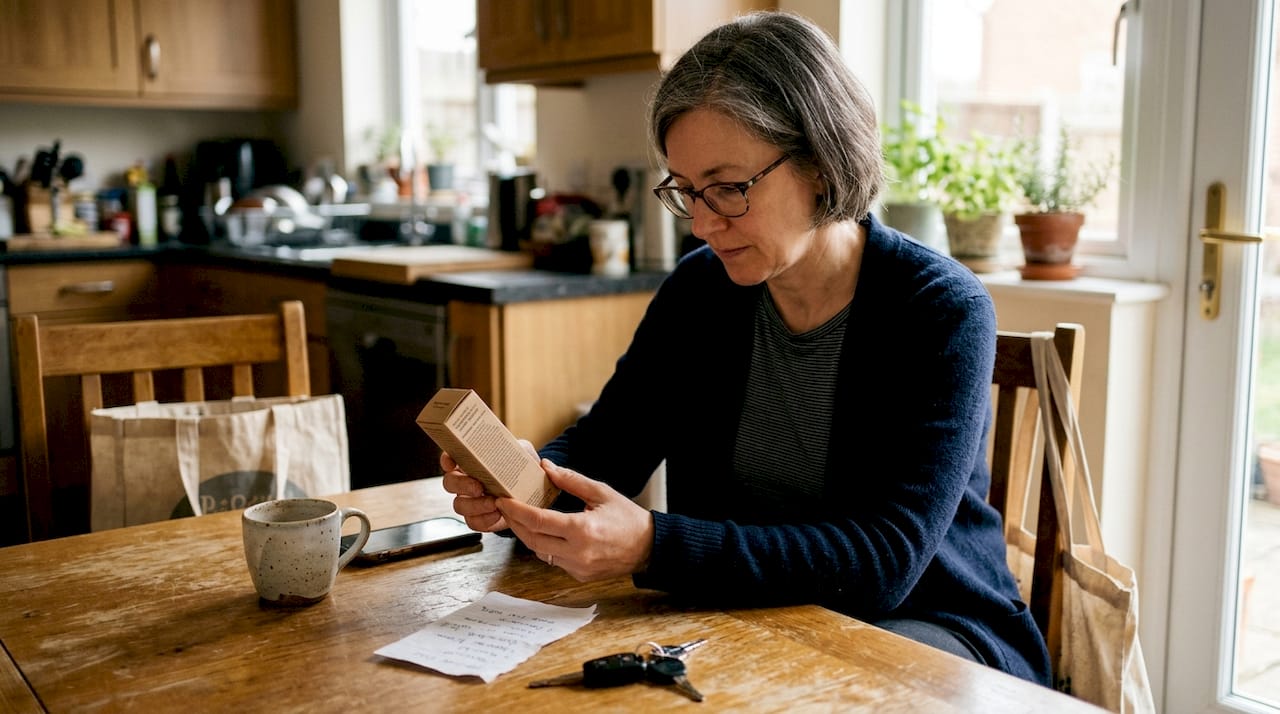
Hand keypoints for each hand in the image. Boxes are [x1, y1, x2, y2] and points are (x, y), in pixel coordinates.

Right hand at [439, 439, 539, 531]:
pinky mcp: (480, 518)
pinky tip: (497, 514)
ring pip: (459, 505)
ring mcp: (470, 501)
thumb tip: (513, 447)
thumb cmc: (523, 470)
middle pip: (449, 482)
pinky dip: (484, 519)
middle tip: (478, 487)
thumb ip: (515, 447)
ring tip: (494, 504)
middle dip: (461, 485)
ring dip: (475, 505)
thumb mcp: (521, 452)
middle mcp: (466, 481)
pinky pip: (473, 522)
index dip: (447, 460)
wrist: (533, 494)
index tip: (451, 462)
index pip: (450, 458)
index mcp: (471, 462)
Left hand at [498, 459, 653, 581]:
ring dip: (528, 535)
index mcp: (582, 529)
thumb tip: (546, 467)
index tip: (503, 500)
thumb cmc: (627, 518)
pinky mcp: (579, 576)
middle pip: (532, 540)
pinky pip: (553, 560)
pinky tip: (544, 532)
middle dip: (514, 523)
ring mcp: (578, 568)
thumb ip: (571, 480)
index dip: (516, 510)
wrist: (648, 547)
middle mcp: (577, 552)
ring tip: (521, 518)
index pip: (538, 521)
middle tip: (505, 507)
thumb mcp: (601, 492)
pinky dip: (545, 546)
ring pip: (540, 552)